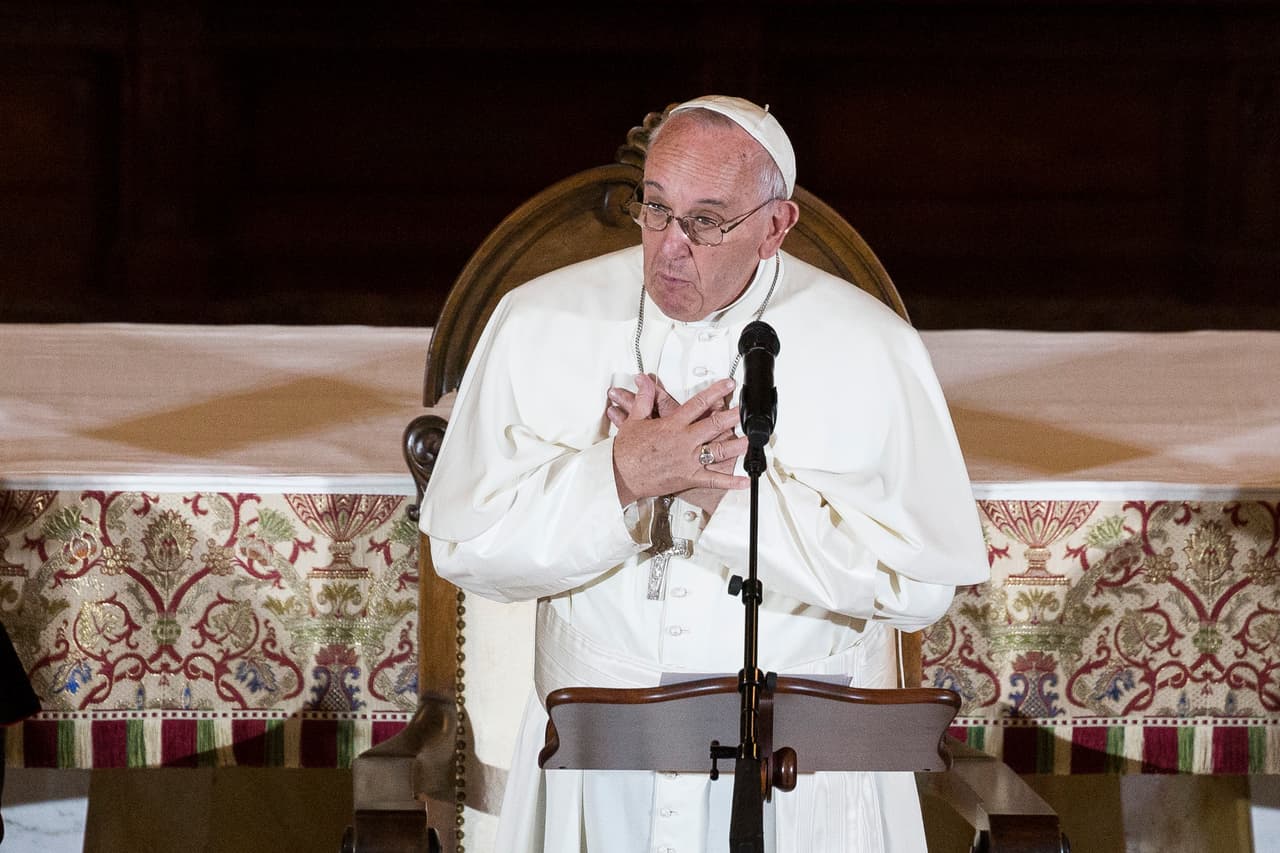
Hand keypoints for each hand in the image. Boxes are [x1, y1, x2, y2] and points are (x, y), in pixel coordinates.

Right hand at [610, 375, 749, 507]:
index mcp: (672, 425)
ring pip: (718, 451)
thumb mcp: (634, 420)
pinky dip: (730, 482)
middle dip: (734, 416)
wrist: (620, 475)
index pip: (698, 404)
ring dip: (737, 446)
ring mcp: (688, 460)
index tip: (728, 385)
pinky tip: (744, 481)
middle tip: (747, 409)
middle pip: (714, 425)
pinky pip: (713, 480)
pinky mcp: (688, 477)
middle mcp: (683, 441)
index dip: (715, 392)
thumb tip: (646, 383)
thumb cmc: (626, 451)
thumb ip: (644, 399)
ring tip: (752, 440)